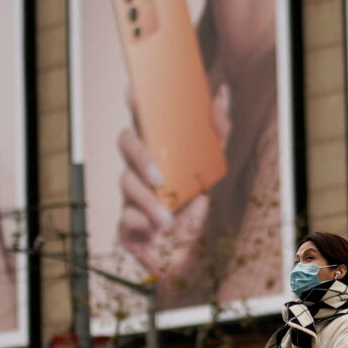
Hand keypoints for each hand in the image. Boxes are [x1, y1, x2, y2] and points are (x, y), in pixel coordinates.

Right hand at [117, 84, 230, 285]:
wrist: (187, 258)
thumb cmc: (193, 209)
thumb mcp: (211, 171)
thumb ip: (218, 135)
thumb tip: (222, 93)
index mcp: (156, 152)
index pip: (142, 119)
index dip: (135, 102)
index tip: (133, 90)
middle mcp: (139, 168)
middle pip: (126, 144)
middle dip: (140, 157)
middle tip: (159, 177)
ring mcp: (129, 195)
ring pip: (126, 183)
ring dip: (148, 202)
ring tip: (167, 221)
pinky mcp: (124, 223)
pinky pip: (125, 217)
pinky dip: (141, 224)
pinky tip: (154, 232)